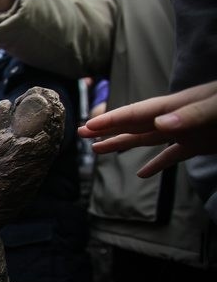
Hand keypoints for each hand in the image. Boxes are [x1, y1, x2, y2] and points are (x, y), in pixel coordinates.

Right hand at [79, 81, 216, 176]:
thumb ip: (193, 114)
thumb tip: (159, 124)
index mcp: (178, 107)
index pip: (138, 114)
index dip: (112, 121)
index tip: (87, 128)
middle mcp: (177, 118)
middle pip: (136, 125)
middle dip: (108, 130)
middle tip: (79, 134)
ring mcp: (189, 131)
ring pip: (148, 139)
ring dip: (124, 145)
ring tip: (98, 151)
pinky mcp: (201, 144)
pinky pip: (173, 155)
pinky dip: (157, 164)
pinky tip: (143, 174)